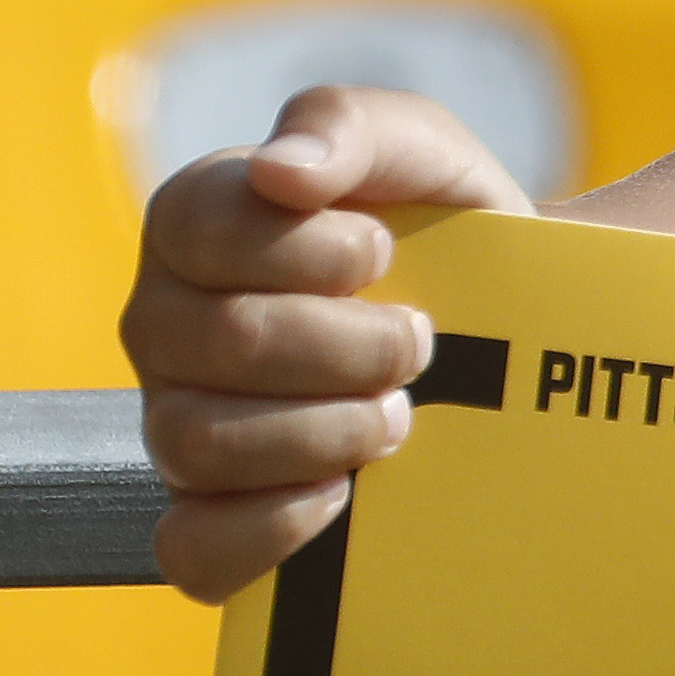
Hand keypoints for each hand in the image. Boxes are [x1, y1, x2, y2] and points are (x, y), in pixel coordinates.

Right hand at [123, 86, 528, 601]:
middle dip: (343, 346)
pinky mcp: (207, 517)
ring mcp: (177, 424)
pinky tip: (345, 496)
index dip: (304, 247)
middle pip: (214, 341)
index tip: (384, 252)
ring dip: (321, 433)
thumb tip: (280, 170)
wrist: (507, 335)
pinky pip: (190, 547)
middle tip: (421, 345)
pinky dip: (270, 530)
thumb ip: (348, 127)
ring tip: (400, 417)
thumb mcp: (420, 152)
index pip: (199, 228)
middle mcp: (167, 326)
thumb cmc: (441, 232)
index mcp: (195, 227)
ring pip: (196, 443)